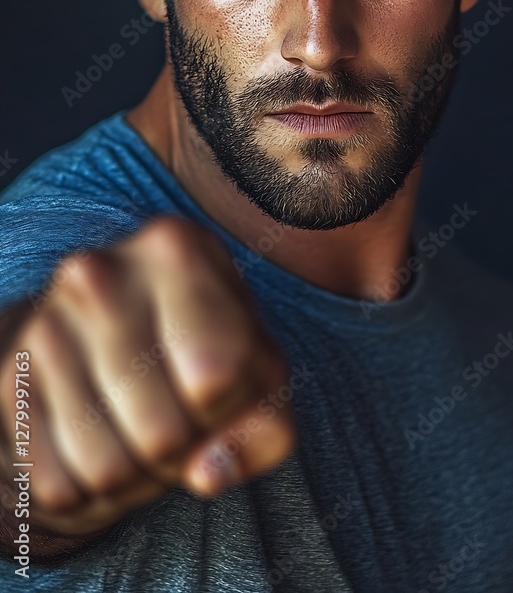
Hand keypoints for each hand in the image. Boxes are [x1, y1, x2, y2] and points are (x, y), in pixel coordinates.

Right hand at [0, 216, 294, 535]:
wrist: (109, 338)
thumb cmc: (204, 354)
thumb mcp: (258, 378)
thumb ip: (263, 429)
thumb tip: (209, 472)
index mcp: (176, 247)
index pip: (216, 377)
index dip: (231, 413)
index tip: (223, 392)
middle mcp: (100, 273)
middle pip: (163, 433)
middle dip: (183, 454)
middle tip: (183, 426)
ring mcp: (46, 322)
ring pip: (108, 467)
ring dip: (137, 478)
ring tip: (143, 433)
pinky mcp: (11, 375)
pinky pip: (59, 481)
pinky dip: (90, 489)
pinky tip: (102, 441)